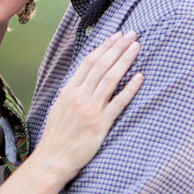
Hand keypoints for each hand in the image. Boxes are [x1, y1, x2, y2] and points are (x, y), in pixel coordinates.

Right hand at [35, 30, 142, 178]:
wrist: (53, 159)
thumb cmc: (57, 136)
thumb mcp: (59, 108)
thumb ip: (72, 92)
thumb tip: (85, 79)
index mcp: (69, 90)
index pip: (89, 62)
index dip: (104, 47)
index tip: (116, 36)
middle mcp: (79, 96)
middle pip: (102, 65)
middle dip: (118, 47)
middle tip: (132, 34)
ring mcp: (91, 109)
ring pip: (111, 78)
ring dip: (125, 60)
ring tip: (137, 47)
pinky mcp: (100, 124)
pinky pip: (118, 102)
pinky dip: (130, 88)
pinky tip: (140, 77)